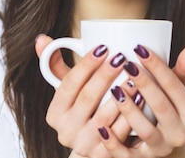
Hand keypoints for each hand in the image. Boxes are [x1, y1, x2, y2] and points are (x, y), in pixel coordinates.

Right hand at [35, 35, 141, 157]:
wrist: (93, 147)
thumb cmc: (84, 110)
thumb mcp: (68, 91)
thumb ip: (56, 65)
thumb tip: (42, 38)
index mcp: (55, 113)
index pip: (69, 84)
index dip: (86, 64)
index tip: (103, 47)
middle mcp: (66, 131)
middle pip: (88, 98)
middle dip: (105, 75)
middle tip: (121, 56)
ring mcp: (84, 144)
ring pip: (105, 117)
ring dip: (121, 95)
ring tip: (134, 75)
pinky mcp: (102, 155)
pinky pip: (120, 133)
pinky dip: (132, 114)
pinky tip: (143, 98)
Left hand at [98, 43, 184, 157]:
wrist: (162, 140)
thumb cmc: (170, 106)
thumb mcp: (180, 89)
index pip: (175, 87)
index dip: (158, 67)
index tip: (140, 50)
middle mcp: (179, 133)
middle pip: (161, 107)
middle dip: (145, 85)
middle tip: (127, 64)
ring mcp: (160, 147)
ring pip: (145, 130)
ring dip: (129, 111)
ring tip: (115, 90)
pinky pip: (127, 155)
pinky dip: (114, 143)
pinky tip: (102, 128)